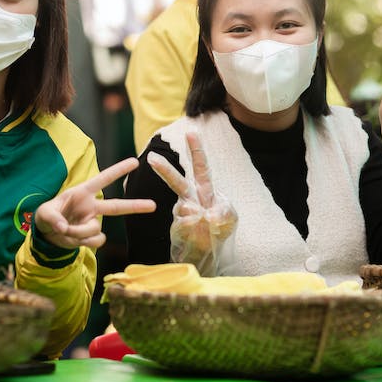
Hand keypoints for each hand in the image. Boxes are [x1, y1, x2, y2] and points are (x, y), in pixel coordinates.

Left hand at [34, 158, 154, 248]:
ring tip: (64, 231)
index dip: (118, 170)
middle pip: (117, 206)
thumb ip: (53, 218)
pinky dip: (84, 242)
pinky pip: (96, 241)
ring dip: (79, 232)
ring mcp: (93, 222)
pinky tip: (73, 239)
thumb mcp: (44, 214)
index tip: (135, 162)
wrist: (48, 236)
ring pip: (96, 229)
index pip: (103, 179)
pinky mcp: (92, 236)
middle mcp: (91, 207)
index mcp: (82, 193)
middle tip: (154, 205)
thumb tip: (64, 228)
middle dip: (135, 206)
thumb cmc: (47, 216)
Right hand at [147, 132, 237, 274]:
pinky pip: (186, 227)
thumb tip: (207, 213)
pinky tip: (201, 234)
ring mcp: (183, 213)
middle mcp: (191, 198)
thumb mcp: (230, 218)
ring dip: (196, 216)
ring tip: (205, 222)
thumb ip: (224, 211)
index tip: (191, 131)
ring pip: (182, 208)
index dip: (196, 150)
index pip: (201, 167)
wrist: (209, 250)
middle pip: (177, 181)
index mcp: (205, 190)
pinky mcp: (178, 229)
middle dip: (164, 170)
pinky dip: (197, 231)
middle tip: (151, 157)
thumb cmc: (219, 227)